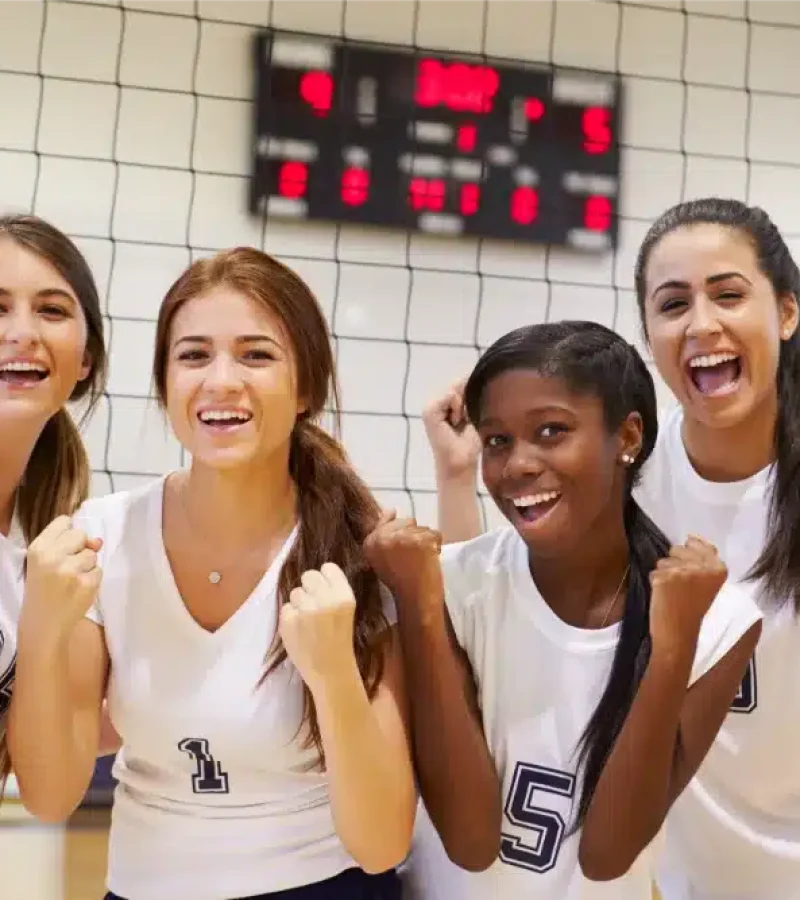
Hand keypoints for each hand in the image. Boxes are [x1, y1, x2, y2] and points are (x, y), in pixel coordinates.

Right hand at [23, 516, 102, 639]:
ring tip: (71, 580)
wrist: (43, 624)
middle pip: (81, 535)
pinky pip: (99, 571)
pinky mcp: (87, 583)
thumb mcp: (45, 563)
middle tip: (67, 567)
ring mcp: (71, 570)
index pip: (63, 522)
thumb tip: (98, 541)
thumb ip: (67, 545)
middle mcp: (53, 556)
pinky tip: (78, 590)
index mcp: (38, 548)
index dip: (68, 534)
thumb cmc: (43, 590)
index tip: (63, 548)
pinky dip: (92, 580)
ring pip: (92, 554)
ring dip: (87, 566)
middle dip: (79, 549)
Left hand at [279, 562, 357, 693]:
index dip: (325, 579)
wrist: (330, 671)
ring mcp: (305, 610)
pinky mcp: (288, 621)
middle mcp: (325, 599)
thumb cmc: (340, 640)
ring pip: (295, 592)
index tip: (326, 591)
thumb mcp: (347, 611)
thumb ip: (334, 591)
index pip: (328, 567)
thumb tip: (316, 575)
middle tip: (314, 605)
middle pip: (309, 575)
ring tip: (307, 621)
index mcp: (344, 596)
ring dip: (299, 604)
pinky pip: (286, 608)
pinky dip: (290, 618)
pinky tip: (299, 630)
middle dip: (310, 588)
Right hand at [363, 510, 443, 622]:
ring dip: (425, 540)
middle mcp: (383, 536)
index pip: (386, 521)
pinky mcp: (421, 540)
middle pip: (406, 522)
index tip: (403, 548)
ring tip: (422, 559)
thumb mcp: (382, 558)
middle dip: (412, 536)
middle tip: (413, 557)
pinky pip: (435, 533)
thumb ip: (383, 532)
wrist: (415, 600)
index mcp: (370, 542)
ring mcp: (403, 536)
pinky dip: (437, 545)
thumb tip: (391, 508)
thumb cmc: (399, 582)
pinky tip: (431, 558)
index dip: (398, 533)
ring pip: (421, 527)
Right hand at [422, 379, 480, 480]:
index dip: (470, 394)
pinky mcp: (429, 411)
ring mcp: (430, 406)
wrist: (461, 461)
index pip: (460, 383)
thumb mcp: (472, 413)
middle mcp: (436, 402)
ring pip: (455, 389)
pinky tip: (454, 423)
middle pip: (458, 384)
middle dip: (467, 400)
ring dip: (463, 406)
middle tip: (464, 421)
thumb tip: (469, 375)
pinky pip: (450, 395)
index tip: (470, 414)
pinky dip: (457, 408)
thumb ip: (468, 395)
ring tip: (459, 423)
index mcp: (444, 403)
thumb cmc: (469, 442)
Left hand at [649, 536, 726, 651]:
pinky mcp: (665, 577)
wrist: (679, 633)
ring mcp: (683, 571)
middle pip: (678, 549)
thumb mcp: (707, 582)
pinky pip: (653, 571)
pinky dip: (655, 582)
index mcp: (719, 569)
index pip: (700, 544)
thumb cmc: (692, 608)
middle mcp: (703, 567)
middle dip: (675, 563)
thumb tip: (691, 536)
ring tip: (673, 592)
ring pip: (663, 560)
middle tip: (681, 586)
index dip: (690, 555)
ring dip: (664, 573)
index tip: (689, 571)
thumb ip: (704, 559)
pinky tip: (664, 596)